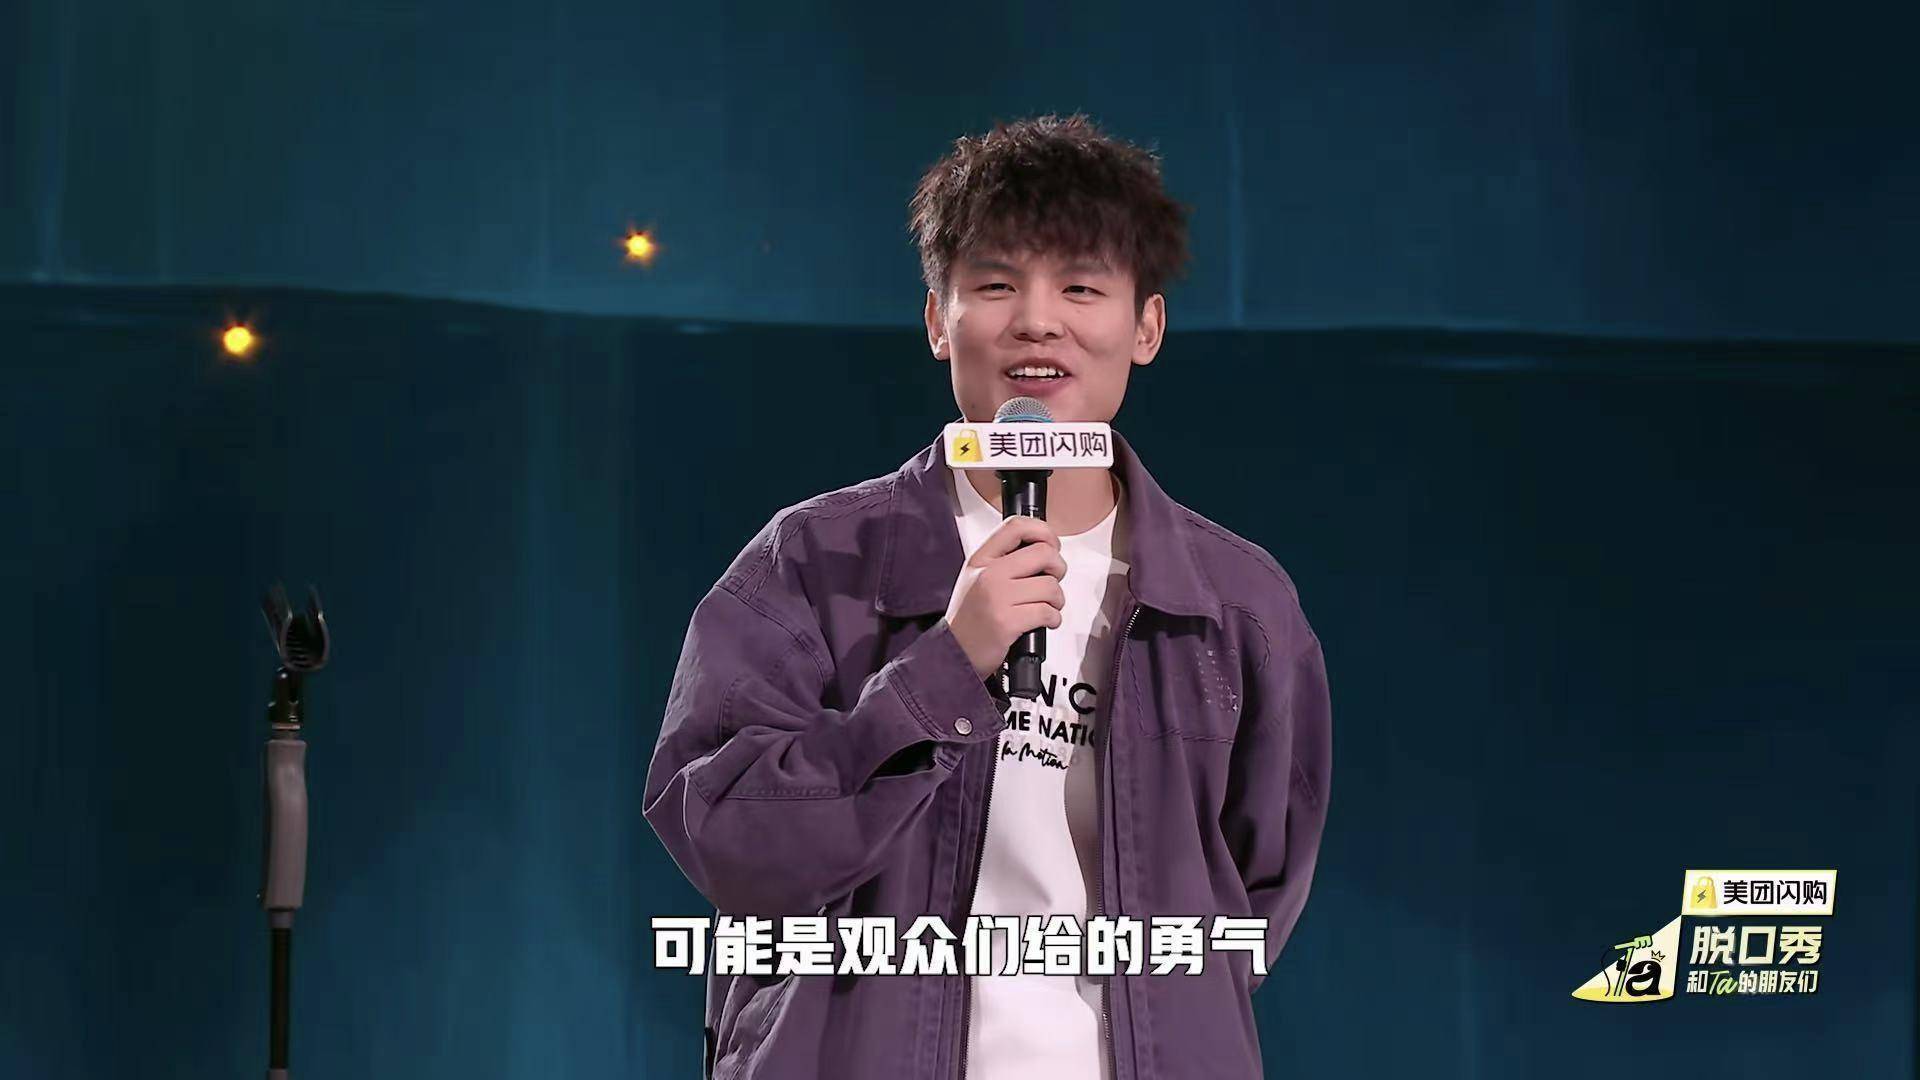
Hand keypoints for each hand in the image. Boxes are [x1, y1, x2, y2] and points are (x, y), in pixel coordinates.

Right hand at [942, 515, 1066, 679]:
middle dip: (1059, 568)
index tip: (1051, 544)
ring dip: (1057, 600)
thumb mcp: (976, 578)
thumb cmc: (970, 618)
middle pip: (1043, 553)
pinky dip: (1054, 619)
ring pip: (1050, 586)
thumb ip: (1003, 561)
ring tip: (1047, 607)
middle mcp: (988, 574)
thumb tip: (1044, 550)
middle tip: (1052, 580)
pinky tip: (1044, 622)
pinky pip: (1047, 612)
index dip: (1043, 531)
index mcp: (980, 559)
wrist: (954, 652)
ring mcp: (997, 598)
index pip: (1016, 527)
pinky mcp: (1007, 622)